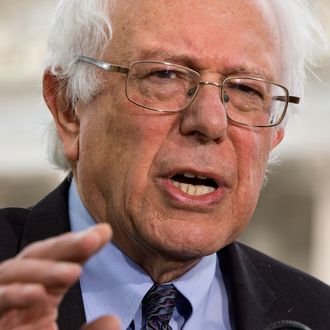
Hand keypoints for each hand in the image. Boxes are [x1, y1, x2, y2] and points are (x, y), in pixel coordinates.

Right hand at [0, 224, 118, 329]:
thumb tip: (112, 319)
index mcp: (40, 294)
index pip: (61, 261)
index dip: (80, 246)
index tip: (105, 232)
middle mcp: (20, 294)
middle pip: (39, 257)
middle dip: (66, 246)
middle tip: (95, 237)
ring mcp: (2, 305)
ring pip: (15, 272)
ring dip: (44, 270)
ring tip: (75, 272)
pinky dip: (14, 295)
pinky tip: (38, 296)